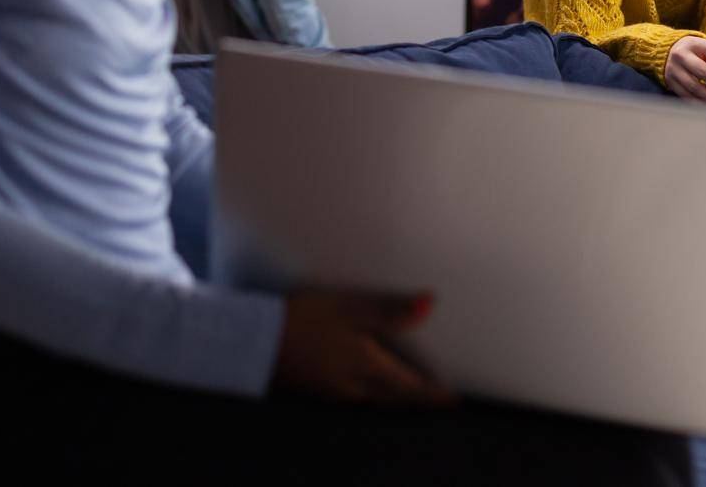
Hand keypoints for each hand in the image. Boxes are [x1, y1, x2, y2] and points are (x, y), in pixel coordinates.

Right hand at [273, 290, 453, 405]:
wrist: (250, 342)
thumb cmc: (302, 318)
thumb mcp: (348, 308)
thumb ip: (390, 310)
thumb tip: (430, 304)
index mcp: (365, 366)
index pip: (410, 387)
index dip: (434, 394)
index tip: (455, 398)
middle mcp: (353, 387)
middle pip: (395, 399)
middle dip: (418, 400)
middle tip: (439, 399)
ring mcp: (333, 392)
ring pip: (376, 400)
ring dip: (397, 398)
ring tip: (411, 391)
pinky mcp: (317, 390)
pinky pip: (356, 397)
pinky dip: (374, 394)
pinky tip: (370, 383)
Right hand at [664, 36, 705, 109]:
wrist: (666, 52)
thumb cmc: (695, 51)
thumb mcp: (703, 46)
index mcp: (694, 43)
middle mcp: (681, 56)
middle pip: (703, 71)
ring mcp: (674, 70)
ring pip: (694, 86)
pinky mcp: (670, 82)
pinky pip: (686, 95)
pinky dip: (700, 103)